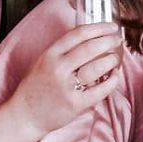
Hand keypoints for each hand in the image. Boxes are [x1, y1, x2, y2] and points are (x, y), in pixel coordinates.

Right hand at [8, 24, 124, 133]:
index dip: (99, 28)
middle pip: (90, 48)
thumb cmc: (37, 87)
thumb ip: (63, 51)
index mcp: (50, 54)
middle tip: (117, 40)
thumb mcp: (44, 62)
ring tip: (116, 58)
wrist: (24, 115)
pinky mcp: (75, 103)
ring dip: (111, 60)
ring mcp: (66, 86)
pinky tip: (114, 76)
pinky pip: (100, 90)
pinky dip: (112, 81)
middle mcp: (58, 68)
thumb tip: (92, 39)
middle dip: (108, 41)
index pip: (78, 34)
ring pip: (97, 67)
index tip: (111, 26)